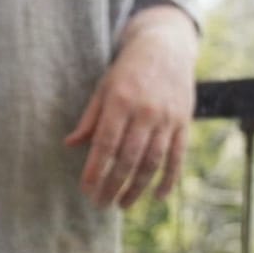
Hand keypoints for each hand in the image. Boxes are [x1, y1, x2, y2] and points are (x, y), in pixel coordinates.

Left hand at [65, 6, 198, 208]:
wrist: (166, 48)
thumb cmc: (127, 72)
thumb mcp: (103, 89)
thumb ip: (90, 119)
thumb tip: (70, 145)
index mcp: (120, 101)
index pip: (105, 143)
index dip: (95, 169)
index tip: (86, 189)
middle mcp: (145, 111)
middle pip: (128, 158)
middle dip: (113, 185)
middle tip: (100, 204)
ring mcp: (167, 118)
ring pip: (152, 161)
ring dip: (137, 187)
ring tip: (123, 205)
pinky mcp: (183, 123)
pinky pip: (177, 157)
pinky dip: (169, 179)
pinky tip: (157, 197)